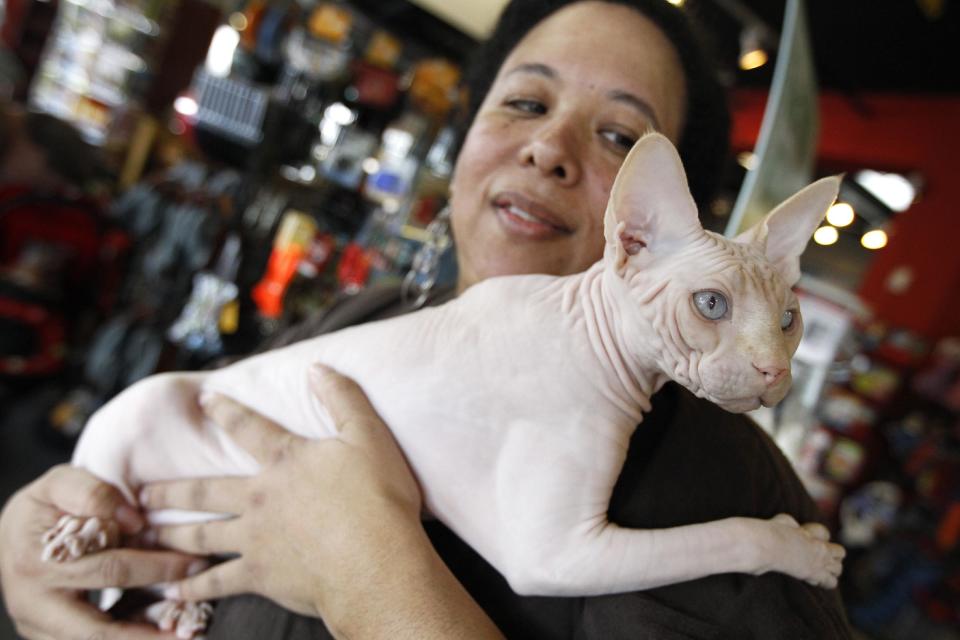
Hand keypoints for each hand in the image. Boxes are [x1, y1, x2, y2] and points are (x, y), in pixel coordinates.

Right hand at [0, 465, 206, 639]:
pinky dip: (127, 639)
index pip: (109, 570)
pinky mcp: (48, 638)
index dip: (156, 567)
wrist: (8, 536)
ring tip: (182, 638)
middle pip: (99, 631)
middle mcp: (34, 604)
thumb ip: (94, 493)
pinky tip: (161, 635)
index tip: (196, 564)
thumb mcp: (59, 483)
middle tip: (192, 630)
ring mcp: (38, 627)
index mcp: (37, 562)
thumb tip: (135, 520)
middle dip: (148, 633)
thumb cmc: (41, 507)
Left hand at [143, 365, 503, 638]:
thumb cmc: (377, 499)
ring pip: (201, 533)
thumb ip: (342, 398)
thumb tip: (317, 368)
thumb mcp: (369, 435)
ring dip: (171, 533)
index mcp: (284, 461)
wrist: (374, 561)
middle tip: (141, 490)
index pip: (248, 427)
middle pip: (205, 490)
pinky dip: (194, 587)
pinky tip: (174, 591)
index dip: (225, 409)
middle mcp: (259, 497)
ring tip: (146, 532)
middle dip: (171, 488)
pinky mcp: (260, 575)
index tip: (203, 399)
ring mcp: (255, 538)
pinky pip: (217, 581)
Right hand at [763, 514, 844, 588]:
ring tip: (821, 571)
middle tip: (820, 558)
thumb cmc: (772, 532)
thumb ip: (790, 523)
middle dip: (832, 554)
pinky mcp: (815, 574)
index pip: (825, 533)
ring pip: (838, 568)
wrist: (770, 545)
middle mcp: (819, 547)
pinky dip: (826, 582)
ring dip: (832, 569)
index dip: (820, 537)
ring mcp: (819, 562)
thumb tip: (794, 526)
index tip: (810, 539)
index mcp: (811, 532)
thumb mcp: (782, 520)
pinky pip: (831, 582)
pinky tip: (815, 580)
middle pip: (840, 551)